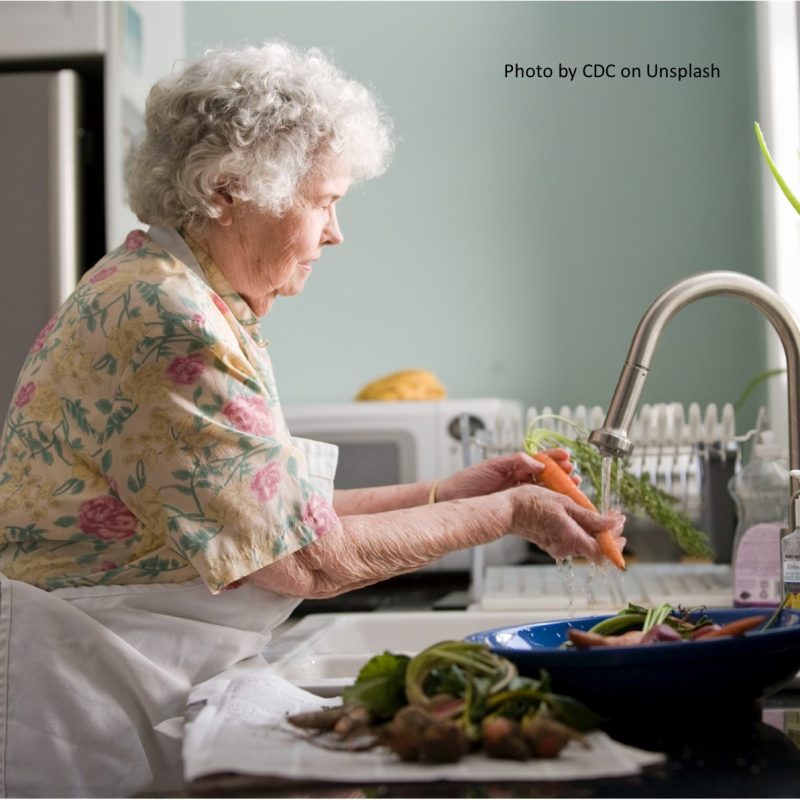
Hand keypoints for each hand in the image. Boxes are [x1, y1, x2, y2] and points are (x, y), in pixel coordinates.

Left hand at [436, 449, 578, 501]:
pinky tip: (559, 504)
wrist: (452, 499)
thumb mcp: (492, 467)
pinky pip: (536, 505)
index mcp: (514, 466)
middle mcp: (518, 479)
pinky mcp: (515, 508)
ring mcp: (518, 494)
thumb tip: (538, 462)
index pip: (539, 459)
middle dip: (562, 474)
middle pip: (547, 475)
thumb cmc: (468, 481)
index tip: (567, 457)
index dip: (554, 458)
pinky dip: (549, 504)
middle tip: (574, 475)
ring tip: (573, 487)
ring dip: (560, 488)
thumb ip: (515, 462)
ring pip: (545, 490)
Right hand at [508, 484, 625, 563]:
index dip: (616, 542)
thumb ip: (590, 517)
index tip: (620, 522)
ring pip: (585, 543)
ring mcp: (557, 547)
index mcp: (572, 539)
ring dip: (595, 530)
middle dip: (608, 533)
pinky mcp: (551, 543)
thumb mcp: (565, 503)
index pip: (603, 553)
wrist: (507, 510)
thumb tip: (612, 524)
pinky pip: (572, 540)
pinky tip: (580, 516)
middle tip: (614, 516)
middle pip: (595, 548)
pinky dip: (581, 530)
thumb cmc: (532, 503)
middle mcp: (566, 548)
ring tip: (598, 512)